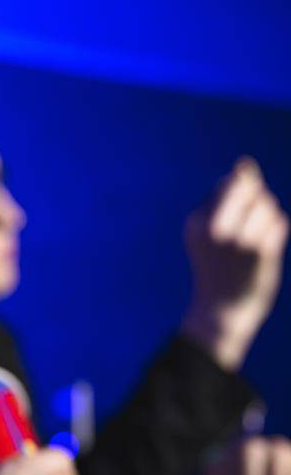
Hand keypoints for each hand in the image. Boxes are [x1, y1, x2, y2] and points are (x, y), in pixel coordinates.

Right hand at [180, 158, 287, 370]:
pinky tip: (264, 250)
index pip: (230, 183)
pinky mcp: (261, 252)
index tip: (233, 223)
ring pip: (267, 205)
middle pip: (250, 187)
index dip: (240, 198)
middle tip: (247, 228)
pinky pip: (278, 223)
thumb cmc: (219, 266)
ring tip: (254, 241)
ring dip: (268, 217)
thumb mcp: (211, 229)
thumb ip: (227, 196)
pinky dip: (276, 232)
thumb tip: (243, 163)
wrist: (223, 311)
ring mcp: (238, 241)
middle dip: (257, 200)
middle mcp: (214, 230)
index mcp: (196, 223)